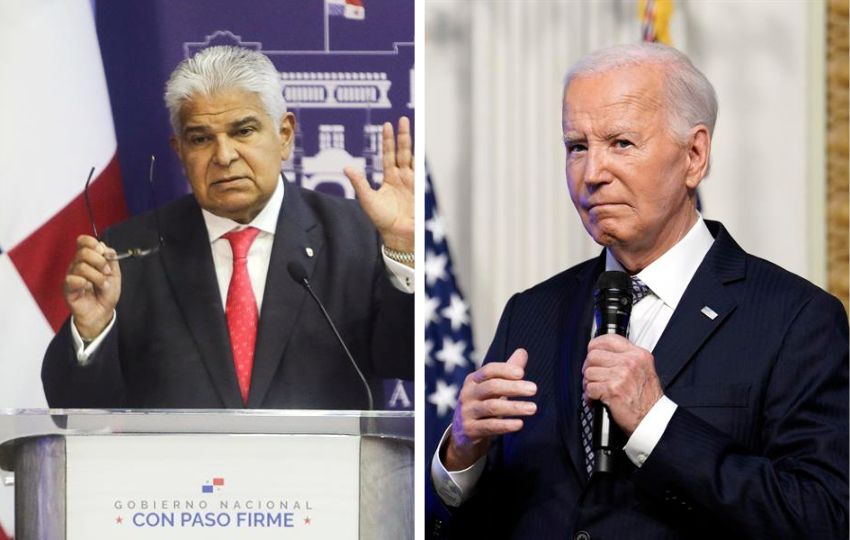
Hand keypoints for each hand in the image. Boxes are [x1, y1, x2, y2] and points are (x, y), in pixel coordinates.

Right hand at [64, 235, 120, 339]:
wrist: (102, 312)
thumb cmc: (106, 294)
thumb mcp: (115, 274)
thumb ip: (111, 259)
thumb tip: (103, 245)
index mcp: (88, 259)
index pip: (83, 242)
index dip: (92, 243)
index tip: (102, 251)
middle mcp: (77, 265)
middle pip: (83, 252)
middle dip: (99, 261)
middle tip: (107, 272)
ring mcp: (71, 276)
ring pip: (81, 266)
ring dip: (97, 276)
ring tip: (103, 284)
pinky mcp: (67, 288)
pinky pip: (72, 279)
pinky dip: (84, 283)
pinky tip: (88, 288)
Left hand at [344, 116, 413, 264]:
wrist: (398, 235)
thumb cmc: (383, 220)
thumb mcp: (367, 200)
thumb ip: (359, 182)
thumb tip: (347, 168)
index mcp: (389, 178)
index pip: (388, 155)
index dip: (388, 140)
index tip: (386, 125)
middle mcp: (402, 177)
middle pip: (402, 151)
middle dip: (402, 135)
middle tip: (401, 119)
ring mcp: (412, 182)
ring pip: (411, 157)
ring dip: (410, 142)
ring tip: (408, 127)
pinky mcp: (420, 188)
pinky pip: (420, 169)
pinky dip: (420, 157)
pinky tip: (419, 147)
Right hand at [445, 349, 536, 470]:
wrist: (463, 433)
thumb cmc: (482, 404)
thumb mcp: (492, 387)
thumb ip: (507, 371)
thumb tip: (522, 351)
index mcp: (473, 381)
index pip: (489, 370)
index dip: (505, 370)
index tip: (522, 373)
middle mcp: (467, 394)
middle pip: (491, 387)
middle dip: (513, 387)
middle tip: (534, 389)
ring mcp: (467, 412)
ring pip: (492, 407)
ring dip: (514, 407)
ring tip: (533, 408)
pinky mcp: (469, 430)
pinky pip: (489, 426)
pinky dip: (505, 425)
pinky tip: (520, 424)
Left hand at [582, 334, 662, 434]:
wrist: (652, 419)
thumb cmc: (647, 399)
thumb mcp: (644, 370)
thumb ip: (626, 358)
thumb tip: (603, 353)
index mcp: (638, 355)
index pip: (609, 339)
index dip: (595, 346)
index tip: (592, 352)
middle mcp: (630, 362)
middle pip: (593, 355)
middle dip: (589, 368)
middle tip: (594, 378)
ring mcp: (621, 375)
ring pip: (588, 372)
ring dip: (589, 384)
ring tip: (597, 391)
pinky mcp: (612, 390)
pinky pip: (589, 388)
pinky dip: (589, 397)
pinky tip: (597, 400)